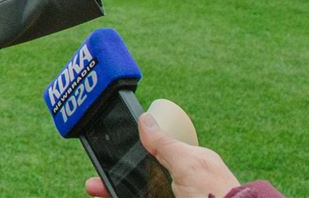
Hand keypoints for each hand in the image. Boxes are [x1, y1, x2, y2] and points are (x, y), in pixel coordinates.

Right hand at [84, 113, 239, 197]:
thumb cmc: (215, 196)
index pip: (153, 154)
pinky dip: (122, 195)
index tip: (109, 153)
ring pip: (137, 192)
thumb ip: (164, 144)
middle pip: (140, 178)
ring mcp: (170, 196)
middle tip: (94, 182)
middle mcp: (179, 185)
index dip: (129, 154)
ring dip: (114, 190)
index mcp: (189, 166)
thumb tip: (145, 118)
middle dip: (115, 177)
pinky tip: (111, 196)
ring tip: (95, 190)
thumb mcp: (188, 164)